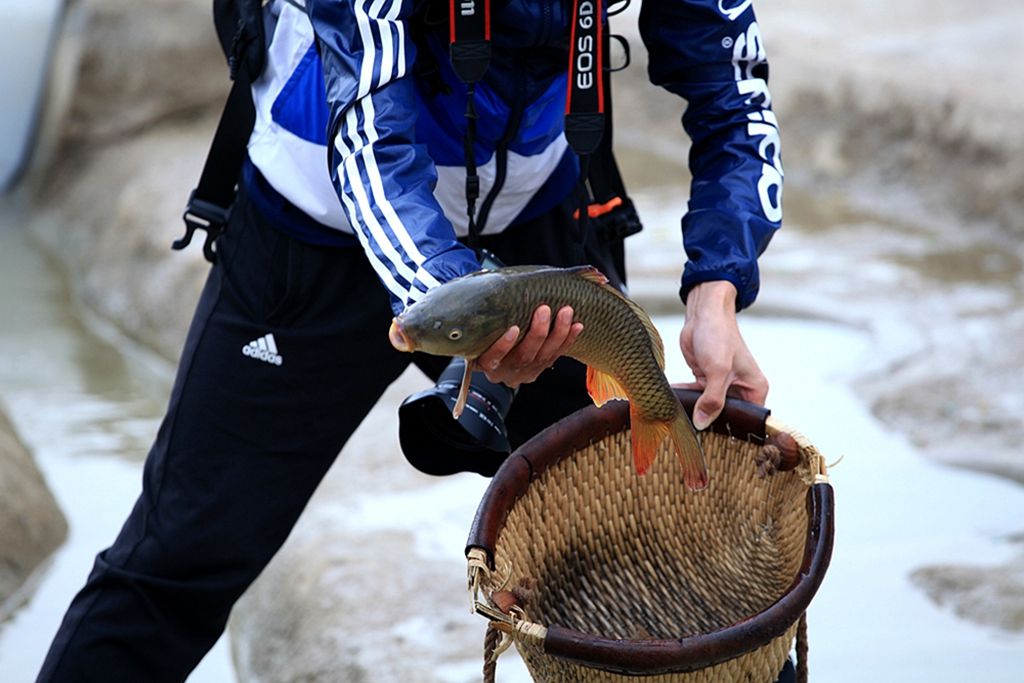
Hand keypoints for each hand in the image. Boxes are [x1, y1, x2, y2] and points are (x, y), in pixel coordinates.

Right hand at [477, 305, 583, 387]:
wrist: (494, 358)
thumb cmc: (483, 336)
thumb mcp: (477, 331)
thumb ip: (481, 317)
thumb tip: (476, 282)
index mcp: (484, 363)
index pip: (492, 359)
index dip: (503, 346)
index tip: (513, 328)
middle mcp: (505, 371)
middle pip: (523, 356)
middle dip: (538, 333)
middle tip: (544, 310)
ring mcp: (524, 372)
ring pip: (543, 356)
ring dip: (558, 333)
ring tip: (566, 312)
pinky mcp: (539, 369)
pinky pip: (556, 355)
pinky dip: (568, 340)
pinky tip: (577, 326)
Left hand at [678, 281, 767, 429]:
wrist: (703, 314)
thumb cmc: (719, 336)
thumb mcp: (718, 370)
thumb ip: (712, 399)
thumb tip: (703, 424)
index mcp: (755, 390)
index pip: (749, 420)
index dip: (735, 432)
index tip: (718, 444)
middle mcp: (741, 390)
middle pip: (726, 417)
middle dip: (710, 423)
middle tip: (692, 434)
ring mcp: (722, 386)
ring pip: (708, 408)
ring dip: (694, 411)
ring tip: (679, 421)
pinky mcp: (705, 380)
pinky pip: (695, 396)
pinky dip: (684, 398)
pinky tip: (671, 403)